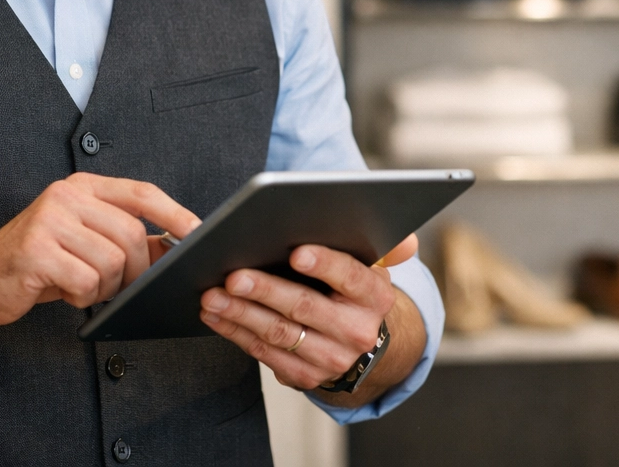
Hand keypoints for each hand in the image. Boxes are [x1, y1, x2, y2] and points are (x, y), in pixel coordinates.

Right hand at [0, 173, 200, 325]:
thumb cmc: (38, 261)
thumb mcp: (85, 241)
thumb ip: (125, 237)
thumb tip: (174, 244)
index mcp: (82, 187)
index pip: (141, 193)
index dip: (174, 213)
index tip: (197, 232)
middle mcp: (66, 196)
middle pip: (131, 233)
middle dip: (136, 269)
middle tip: (120, 285)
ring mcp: (49, 221)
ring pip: (112, 260)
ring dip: (106, 286)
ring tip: (84, 286)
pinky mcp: (36, 251)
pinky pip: (86, 280)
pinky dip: (84, 296)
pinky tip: (65, 291)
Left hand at [199, 234, 419, 391]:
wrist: (362, 347)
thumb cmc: (354, 291)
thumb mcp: (373, 267)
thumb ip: (384, 248)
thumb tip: (407, 241)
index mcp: (376, 297)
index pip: (352, 277)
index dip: (325, 264)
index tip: (297, 252)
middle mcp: (357, 331)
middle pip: (306, 307)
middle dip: (266, 290)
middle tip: (234, 276)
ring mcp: (331, 359)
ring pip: (280, 334)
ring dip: (241, 315)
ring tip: (212, 296)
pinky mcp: (305, 377)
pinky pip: (265, 354)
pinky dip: (236, 333)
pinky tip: (215, 316)